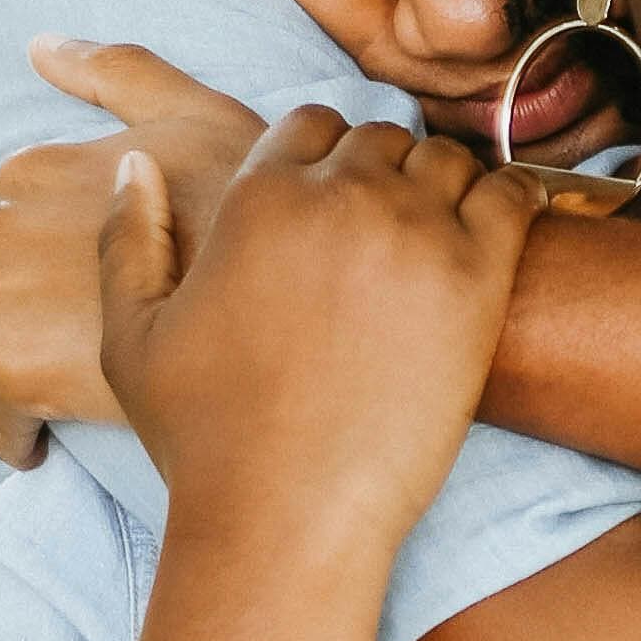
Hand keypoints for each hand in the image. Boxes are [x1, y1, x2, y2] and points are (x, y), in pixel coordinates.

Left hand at [0, 50, 267, 460]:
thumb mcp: (192, 112)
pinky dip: (13, 434)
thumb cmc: (247, 200)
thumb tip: (40, 47)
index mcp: (26, 170)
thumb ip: (117, 72)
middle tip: (64, 350)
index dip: (34, 265)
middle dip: (10, 319)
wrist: (281, 299)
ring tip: (50, 401)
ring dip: (0, 378)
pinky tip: (43, 443)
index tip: (65, 293)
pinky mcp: (16, 376)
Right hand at [99, 107, 541, 566]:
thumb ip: (127, 238)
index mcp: (258, 195)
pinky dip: (511, 201)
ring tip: (437, 238)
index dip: (323, 158)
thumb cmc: (205, 440)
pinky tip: (501, 231)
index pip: (311, 123)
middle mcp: (339, 196)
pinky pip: (513, 195)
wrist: (286, 516)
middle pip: (382, 138)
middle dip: (381, 173)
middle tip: (387, 232)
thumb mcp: (132, 337)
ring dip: (442, 187)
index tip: (334, 203)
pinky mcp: (478, 278)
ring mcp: (415, 231)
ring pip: (448, 160)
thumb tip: (135, 162)